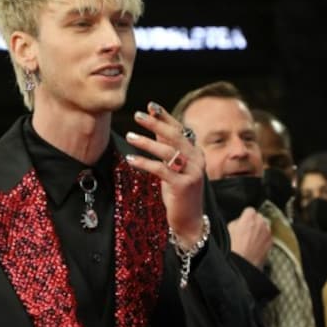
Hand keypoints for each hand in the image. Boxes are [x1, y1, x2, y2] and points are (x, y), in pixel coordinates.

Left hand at [124, 102, 204, 245]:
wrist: (189, 221)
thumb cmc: (179, 193)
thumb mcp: (173, 167)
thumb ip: (167, 147)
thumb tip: (156, 126)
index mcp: (195, 153)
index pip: (180, 129)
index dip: (166, 117)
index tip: (151, 105)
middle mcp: (197, 160)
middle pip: (175, 136)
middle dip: (156, 124)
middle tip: (138, 115)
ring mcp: (192, 173)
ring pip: (168, 152)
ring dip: (147, 142)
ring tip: (130, 136)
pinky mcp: (183, 185)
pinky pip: (161, 169)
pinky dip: (145, 162)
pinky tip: (131, 159)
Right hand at [228, 207, 272, 267]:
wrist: (241, 264)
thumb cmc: (232, 248)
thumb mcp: (228, 229)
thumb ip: (237, 222)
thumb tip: (240, 222)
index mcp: (249, 217)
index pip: (249, 210)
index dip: (245, 216)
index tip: (242, 221)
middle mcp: (261, 223)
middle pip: (259, 217)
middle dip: (254, 222)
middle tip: (246, 231)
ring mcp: (267, 233)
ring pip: (265, 227)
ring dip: (260, 230)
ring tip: (251, 239)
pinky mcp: (271, 243)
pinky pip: (268, 237)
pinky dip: (263, 239)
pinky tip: (256, 246)